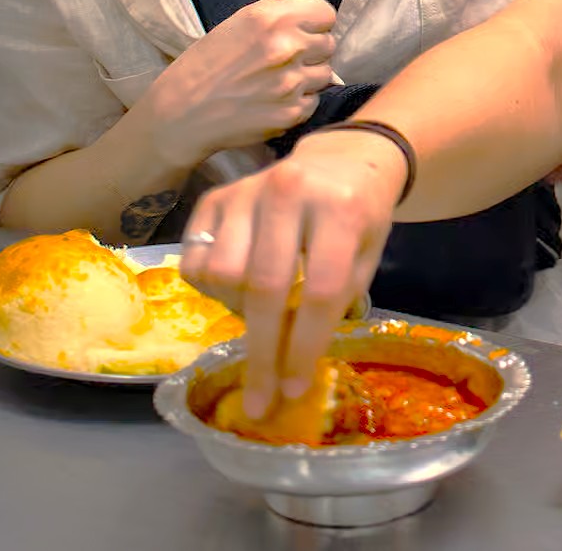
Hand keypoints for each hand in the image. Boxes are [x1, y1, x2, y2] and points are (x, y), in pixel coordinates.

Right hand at [139, 0, 337, 168]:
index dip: (310, 21)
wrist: (180, 113)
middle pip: (329, 42)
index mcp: (273, 19)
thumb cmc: (209, 61)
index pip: (326, 11)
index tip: (290, 31)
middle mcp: (286, 48)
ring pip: (325, 72)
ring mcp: (291, 84)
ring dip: (306, 76)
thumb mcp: (244, 17)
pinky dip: (298, 101)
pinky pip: (315, 100)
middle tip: (275, 57)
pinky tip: (271, 99)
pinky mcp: (292, 113)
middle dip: (308, 49)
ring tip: (272, 79)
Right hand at [179, 127, 404, 418]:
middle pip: (266, 288)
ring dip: (240, 313)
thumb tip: (293, 370)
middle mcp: (289, 192)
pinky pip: (196, 262)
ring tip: (263, 312)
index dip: (305, 346)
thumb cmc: (357, 217)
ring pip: (224, 276)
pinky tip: (240, 287)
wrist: (342, 160)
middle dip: (264, 353)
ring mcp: (246, 191)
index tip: (293, 389)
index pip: (320, 291)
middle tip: (260, 400)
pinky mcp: (215, 197)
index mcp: (341, 208)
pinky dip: (213, 290)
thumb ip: (335, 301)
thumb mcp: (365, 255)